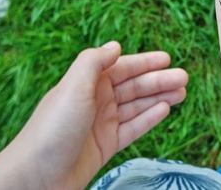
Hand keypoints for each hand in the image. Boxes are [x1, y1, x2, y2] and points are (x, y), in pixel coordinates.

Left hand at [0, 42, 187, 188]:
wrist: (37, 176)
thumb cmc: (53, 129)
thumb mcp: (73, 87)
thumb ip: (94, 62)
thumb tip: (115, 45)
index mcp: (87, 83)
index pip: (121, 67)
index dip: (144, 62)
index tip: (167, 58)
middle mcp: (96, 100)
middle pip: (133, 86)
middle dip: (158, 80)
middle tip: (184, 78)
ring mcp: (102, 123)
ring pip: (136, 106)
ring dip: (159, 98)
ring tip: (182, 92)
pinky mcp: (106, 145)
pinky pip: (132, 128)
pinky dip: (149, 118)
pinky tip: (164, 110)